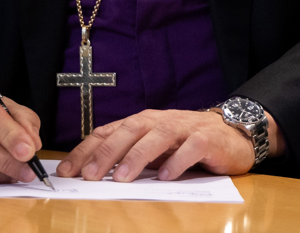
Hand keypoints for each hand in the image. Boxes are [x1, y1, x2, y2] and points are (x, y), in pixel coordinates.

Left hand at [57, 108, 277, 181]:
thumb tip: (92, 174)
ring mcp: (183, 128)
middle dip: (107, 153)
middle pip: (128, 131)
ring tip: (122, 178)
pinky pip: (190, 148)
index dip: (86, 151)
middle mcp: (159, 121)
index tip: (67, 171)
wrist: (232, 134)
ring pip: (156, 137)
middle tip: (90, 175)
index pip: (107, 132)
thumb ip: (128, 157)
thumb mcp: (153, 149)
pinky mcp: (206, 139)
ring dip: (137, 156)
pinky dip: (177, 161)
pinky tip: (165, 176)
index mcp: (141, 123)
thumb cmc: (186, 143)